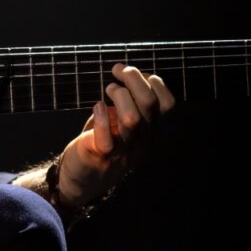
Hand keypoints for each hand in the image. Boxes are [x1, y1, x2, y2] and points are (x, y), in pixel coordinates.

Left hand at [55, 63, 174, 207]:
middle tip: (117, 71)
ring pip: (131, 118)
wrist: (83, 178)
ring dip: (119, 95)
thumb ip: (132, 102)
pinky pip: (106, 137)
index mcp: (152, 131)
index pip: (167, 103)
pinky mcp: (101, 156)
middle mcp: (142, 141)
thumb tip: (130, 72)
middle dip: (133, 78)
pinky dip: (101, 116)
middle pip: (149, 103)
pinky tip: (97, 106)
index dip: (154, 81)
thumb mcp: (124, 121)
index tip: (134, 73)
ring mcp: (123, 150)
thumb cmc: (104, 140)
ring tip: (108, 90)